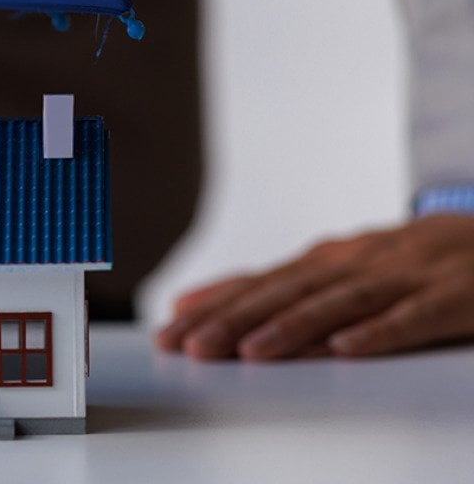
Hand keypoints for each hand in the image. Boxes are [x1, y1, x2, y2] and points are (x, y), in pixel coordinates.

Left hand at [156, 214, 473, 359]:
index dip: (211, 310)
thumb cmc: (405, 264)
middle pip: (288, 292)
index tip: (167, 333)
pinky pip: (413, 317)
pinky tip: (347, 350)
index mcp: (326, 261)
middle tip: (193, 347)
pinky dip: (379, 332)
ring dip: (293, 327)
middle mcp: (356, 263)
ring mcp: (403, 278)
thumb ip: (267, 288)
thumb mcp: (333, 270)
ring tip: (252, 352)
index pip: (258, 285)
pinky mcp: (451, 297)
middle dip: (235, 320)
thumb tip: (190, 302)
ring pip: (340, 302)